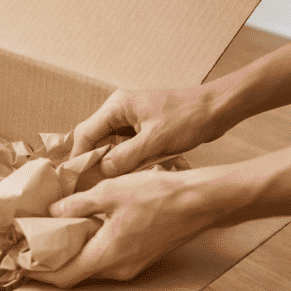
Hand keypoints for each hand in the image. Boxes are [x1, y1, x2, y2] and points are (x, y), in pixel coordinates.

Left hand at [26, 168, 228, 287]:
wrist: (204, 200)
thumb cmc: (159, 194)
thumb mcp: (109, 192)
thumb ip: (77, 205)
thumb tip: (52, 213)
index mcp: (107, 256)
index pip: (63, 277)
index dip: (38, 274)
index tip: (19, 265)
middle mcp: (118, 269)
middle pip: (75, 275)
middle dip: (51, 265)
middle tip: (30, 248)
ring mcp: (132, 266)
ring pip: (92, 267)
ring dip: (71, 256)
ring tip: (50, 237)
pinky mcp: (141, 257)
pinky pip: (107, 259)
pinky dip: (90, 249)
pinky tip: (82, 230)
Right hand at [72, 87, 231, 176]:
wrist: (217, 108)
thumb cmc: (188, 118)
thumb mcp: (155, 140)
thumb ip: (126, 156)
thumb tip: (103, 171)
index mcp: (117, 106)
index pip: (86, 133)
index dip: (78, 156)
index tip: (73, 179)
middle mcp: (119, 110)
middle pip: (94, 138)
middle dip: (91, 160)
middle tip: (85, 184)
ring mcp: (130, 119)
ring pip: (109, 144)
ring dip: (108, 161)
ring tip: (102, 182)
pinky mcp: (141, 128)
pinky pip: (123, 146)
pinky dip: (122, 159)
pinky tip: (123, 175)